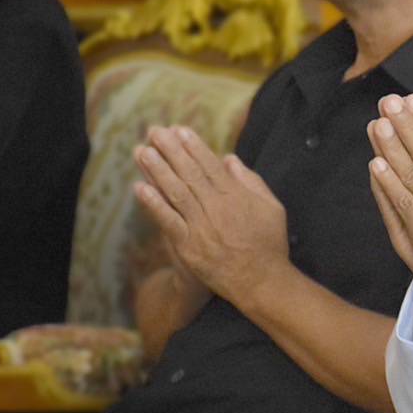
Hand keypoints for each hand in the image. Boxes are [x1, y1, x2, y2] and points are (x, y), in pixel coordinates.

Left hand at [133, 126, 289, 308]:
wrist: (261, 281)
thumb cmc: (269, 244)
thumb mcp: (272, 208)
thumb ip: (252, 181)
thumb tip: (229, 159)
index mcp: (236, 196)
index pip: (210, 166)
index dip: (193, 147)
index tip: (179, 130)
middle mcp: (217, 208)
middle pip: (190, 173)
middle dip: (171, 150)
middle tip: (154, 131)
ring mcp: (201, 227)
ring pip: (176, 192)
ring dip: (157, 170)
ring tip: (142, 151)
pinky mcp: (189, 246)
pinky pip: (168, 221)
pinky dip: (153, 204)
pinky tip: (140, 187)